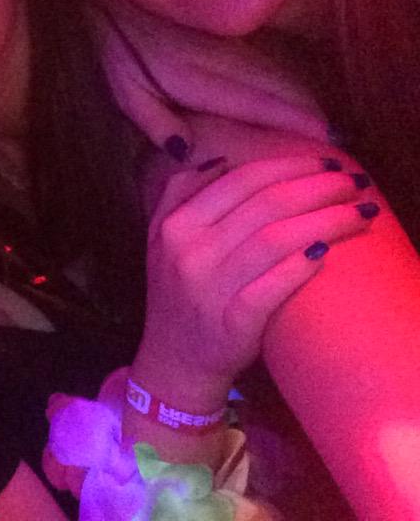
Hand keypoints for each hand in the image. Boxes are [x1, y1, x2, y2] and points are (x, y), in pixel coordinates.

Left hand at [94, 1, 329, 158]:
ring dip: (309, 103)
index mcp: (196, 75)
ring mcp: (239, 42)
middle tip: (333, 154)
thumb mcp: (127, 89)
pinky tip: (305, 107)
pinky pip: (280, 61)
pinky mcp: (243, 32)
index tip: (323, 147)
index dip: (295, 124)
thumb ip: (155, 122)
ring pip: (289, 73)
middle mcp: (227, 56)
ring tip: (327, 137)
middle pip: (287, 88)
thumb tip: (183, 153)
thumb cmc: (126, 49)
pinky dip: (297, 85)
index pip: (259, 102)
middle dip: (313, 119)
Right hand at [137, 155, 376, 403]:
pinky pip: (275, 286)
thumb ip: (180, 193)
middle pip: (267, 204)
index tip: (326, 162)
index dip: (289, 166)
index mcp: (176, 225)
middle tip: (354, 182)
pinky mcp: (233, 322)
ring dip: (327, 220)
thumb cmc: (179, 294)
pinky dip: (303, 266)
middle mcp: (189, 252)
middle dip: (320, 186)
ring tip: (360, 212)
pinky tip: (328, 253)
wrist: (173, 360)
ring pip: (277, 238)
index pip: (241, 180)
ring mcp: (210, 288)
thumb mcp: (161, 239)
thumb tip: (221, 160)